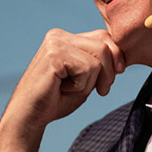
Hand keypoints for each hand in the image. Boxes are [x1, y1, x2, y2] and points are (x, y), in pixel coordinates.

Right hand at [0, 29, 124, 151]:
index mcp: (65, 38)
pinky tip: (63, 89)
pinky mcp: (55, 55)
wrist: (29, 116)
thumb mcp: (85, 78)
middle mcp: (59, 35)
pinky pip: (88, 68)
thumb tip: (122, 57)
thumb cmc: (55, 100)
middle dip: (110, 70)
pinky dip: (82, 85)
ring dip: (93, 80)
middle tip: (101, 90)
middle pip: (104, 43)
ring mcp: (55, 43)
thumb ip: (100, 64)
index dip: (115, 56)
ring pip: (100, 56)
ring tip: (73, 89)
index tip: (117, 75)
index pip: (103, 36)